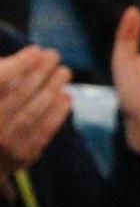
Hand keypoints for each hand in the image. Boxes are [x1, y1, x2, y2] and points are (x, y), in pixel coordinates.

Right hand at [0, 43, 70, 172]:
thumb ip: (2, 75)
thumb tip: (26, 57)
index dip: (18, 65)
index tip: (35, 50)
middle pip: (19, 95)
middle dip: (39, 72)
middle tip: (54, 55)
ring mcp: (3, 143)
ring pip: (32, 112)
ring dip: (52, 89)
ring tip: (64, 71)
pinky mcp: (20, 156)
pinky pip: (43, 132)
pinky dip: (57, 112)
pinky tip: (66, 96)